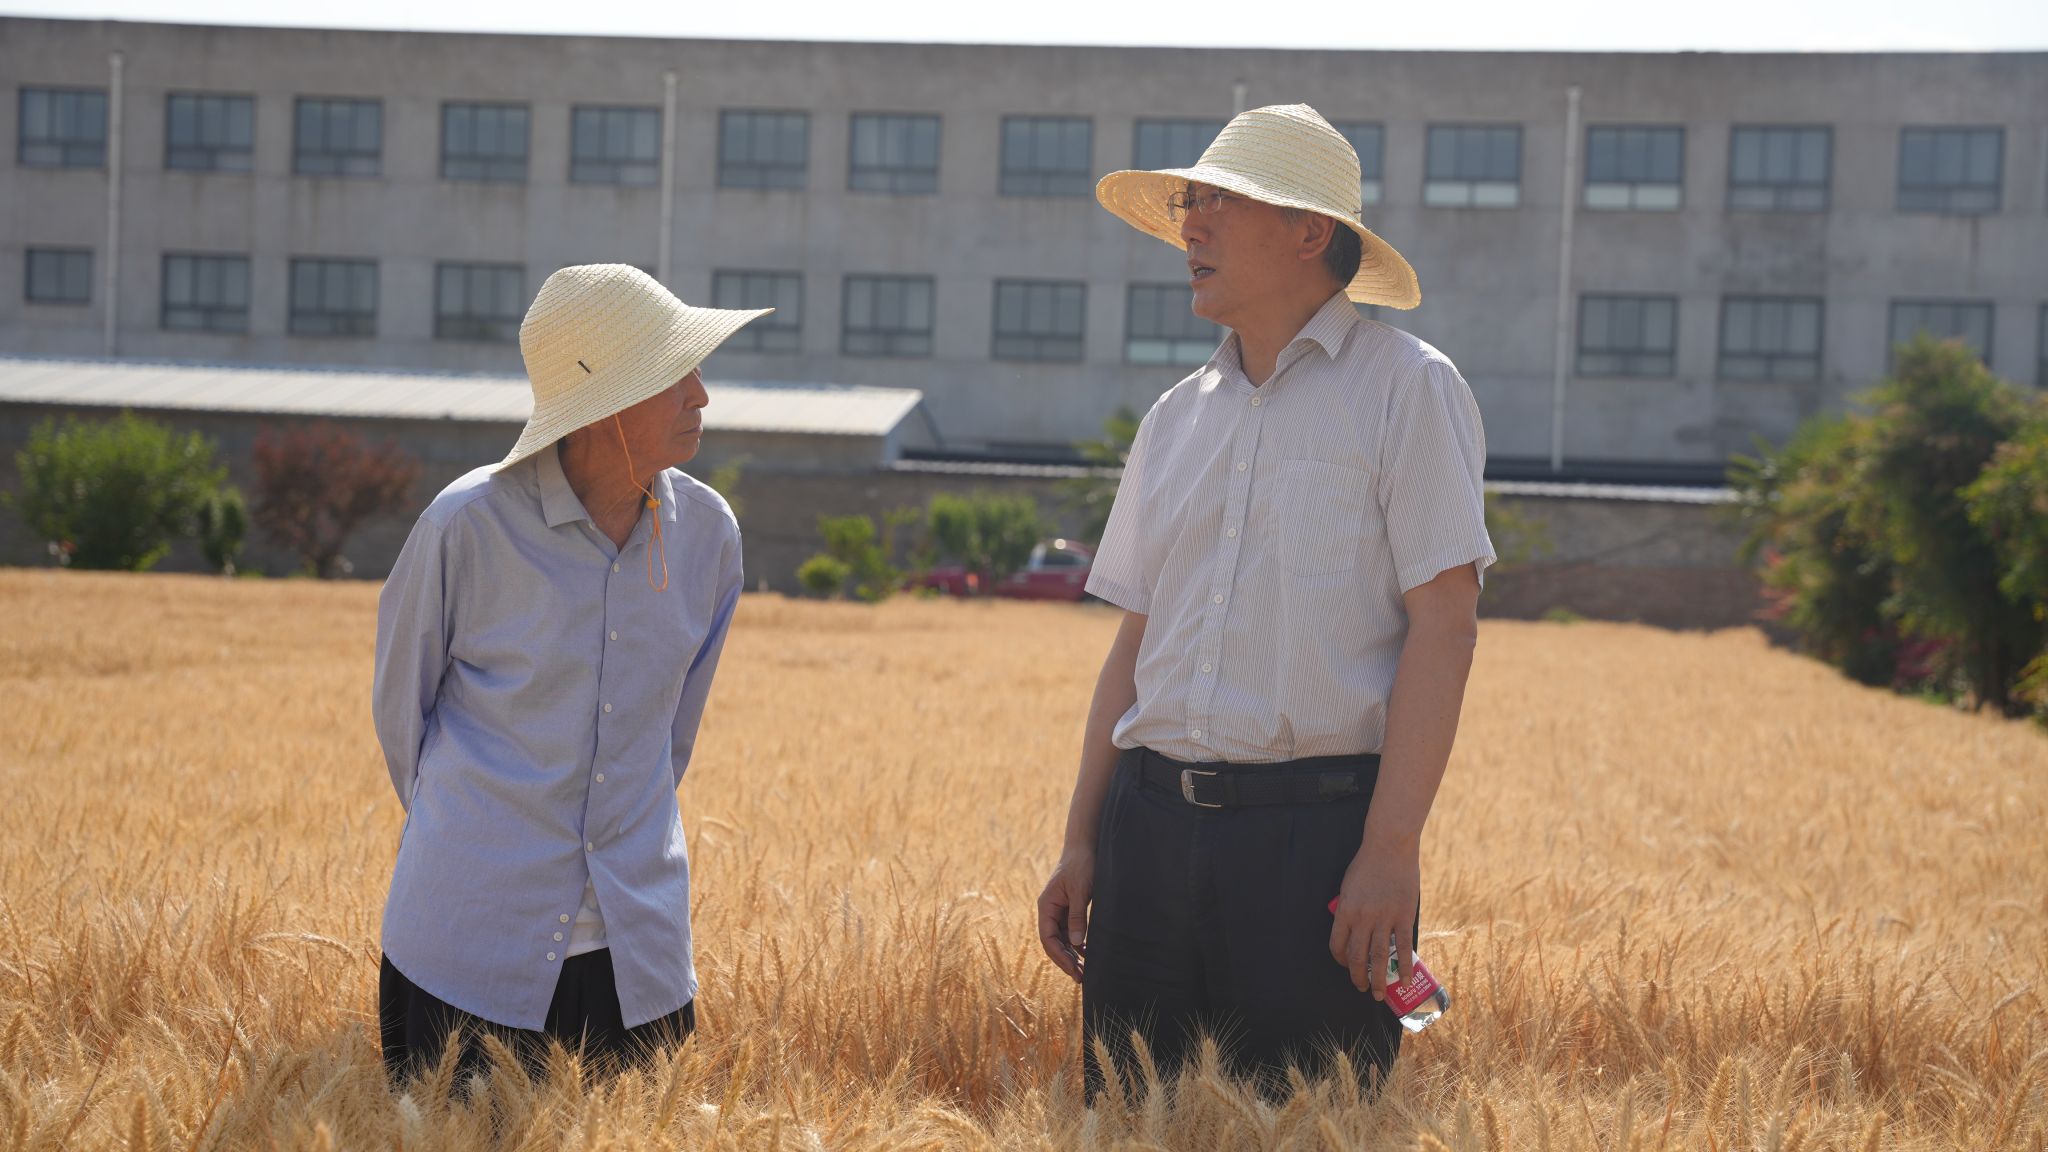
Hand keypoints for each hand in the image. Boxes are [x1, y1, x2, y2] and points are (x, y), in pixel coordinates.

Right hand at [1036, 848, 1094, 981]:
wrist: (1086, 845)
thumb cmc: (1081, 865)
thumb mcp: (1080, 891)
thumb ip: (1077, 916)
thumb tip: (1075, 943)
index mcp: (1046, 906)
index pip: (1048, 939)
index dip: (1060, 957)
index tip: (1074, 970)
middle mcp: (1050, 910)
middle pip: (1054, 942)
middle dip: (1066, 960)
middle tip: (1081, 978)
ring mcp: (1060, 910)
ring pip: (1063, 939)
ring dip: (1072, 954)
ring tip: (1085, 971)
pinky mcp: (1071, 908)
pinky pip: (1071, 931)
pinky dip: (1079, 943)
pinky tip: (1088, 953)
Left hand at [1328, 836, 1420, 999]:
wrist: (1390, 847)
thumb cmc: (1367, 864)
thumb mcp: (1348, 886)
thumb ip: (1349, 909)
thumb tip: (1352, 929)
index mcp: (1345, 910)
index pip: (1337, 945)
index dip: (1340, 960)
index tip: (1345, 965)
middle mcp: (1363, 918)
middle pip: (1357, 956)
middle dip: (1357, 976)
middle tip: (1361, 987)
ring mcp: (1384, 918)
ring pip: (1380, 957)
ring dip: (1378, 979)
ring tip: (1378, 993)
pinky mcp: (1404, 916)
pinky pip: (1403, 948)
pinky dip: (1405, 967)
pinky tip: (1405, 981)